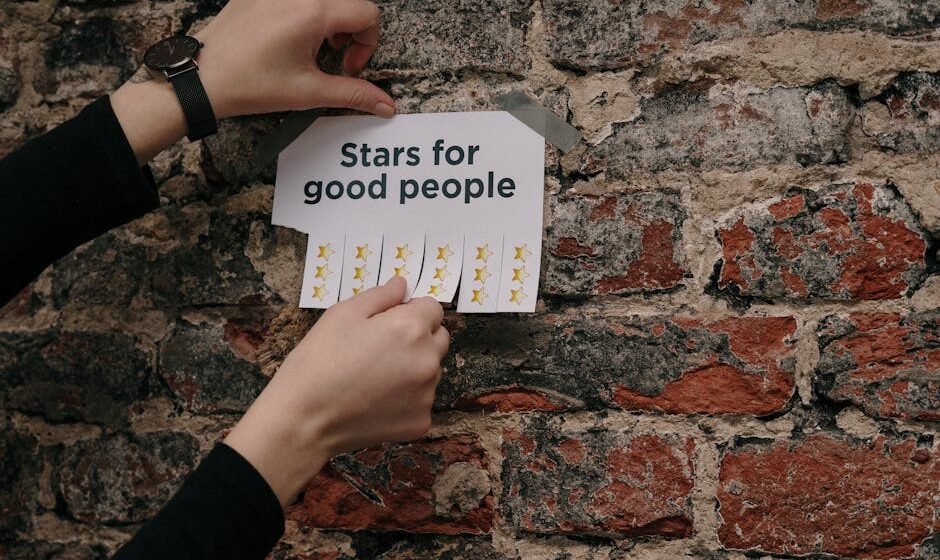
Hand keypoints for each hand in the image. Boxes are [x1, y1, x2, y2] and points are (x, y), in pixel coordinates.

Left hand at [111, 0, 393, 162]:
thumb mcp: (308, 92)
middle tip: (332, 56)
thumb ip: (354, 94)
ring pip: (323, 0)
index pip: (367, 13)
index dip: (367, 44)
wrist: (201, 78)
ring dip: (328, 20)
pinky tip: (286, 39)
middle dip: (350, 31)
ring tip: (310, 48)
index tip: (348, 66)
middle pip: (347, 2)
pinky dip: (304, 13)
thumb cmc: (250, 84)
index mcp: (313, 12)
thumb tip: (386, 105)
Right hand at [223, 277, 448, 506]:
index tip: (388, 322)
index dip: (411, 311)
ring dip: (414, 368)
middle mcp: (428, 360)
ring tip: (375, 377)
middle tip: (381, 348)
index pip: (433, 308)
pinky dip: (406, 400)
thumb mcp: (342, 314)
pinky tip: (376, 401)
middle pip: (438, 339)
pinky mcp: (421, 422)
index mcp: (411, 328)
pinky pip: (421, 401)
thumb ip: (381, 296)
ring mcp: (427, 394)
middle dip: (419, 337)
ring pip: (431, 371)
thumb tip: (403, 285)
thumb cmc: (318, 360)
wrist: (304, 419)